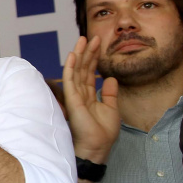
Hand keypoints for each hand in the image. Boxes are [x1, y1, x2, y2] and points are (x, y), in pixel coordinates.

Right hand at [62, 36, 119, 162]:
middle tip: (92, 36)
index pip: (90, 72)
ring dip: (80, 54)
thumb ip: (109, 93)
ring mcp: (74, 95)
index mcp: (89, 95)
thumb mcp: (112, 109)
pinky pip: (70, 80)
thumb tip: (109, 78)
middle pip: (83, 68)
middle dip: (87, 52)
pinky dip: (71, 67)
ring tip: (83, 39)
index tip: (98, 44)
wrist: (98, 146)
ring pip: (76, 70)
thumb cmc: (103, 132)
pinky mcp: (72, 99)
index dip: (94, 58)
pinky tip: (73, 55)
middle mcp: (80, 93)